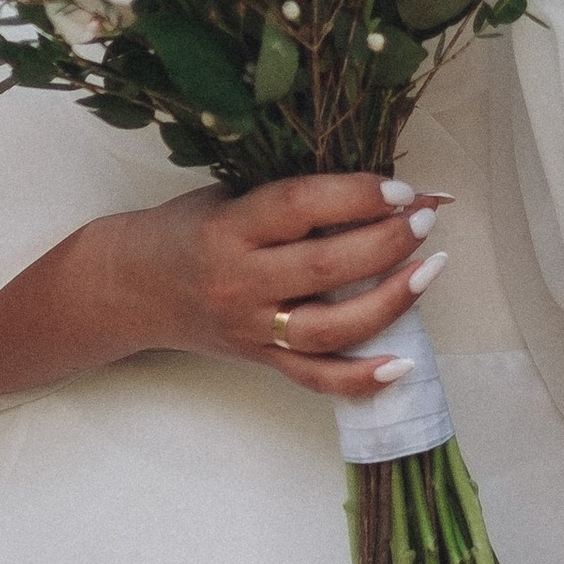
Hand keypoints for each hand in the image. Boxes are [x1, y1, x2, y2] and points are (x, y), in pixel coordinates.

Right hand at [96, 174, 445, 403]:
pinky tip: (403, 363)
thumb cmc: (187, 227)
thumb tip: (379, 184)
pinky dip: (361, 377)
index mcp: (229, 228)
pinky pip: (316, 379)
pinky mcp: (261, 361)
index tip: (403, 186)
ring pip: (330, 328)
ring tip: (431, 268)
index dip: (357, 194)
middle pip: (326, 267)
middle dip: (387, 240)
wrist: (132, 289)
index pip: (300, 206)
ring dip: (390, 301)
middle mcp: (240, 282)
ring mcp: (252, 329)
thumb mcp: (226, 195)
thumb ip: (289, 195)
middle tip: (427, 218)